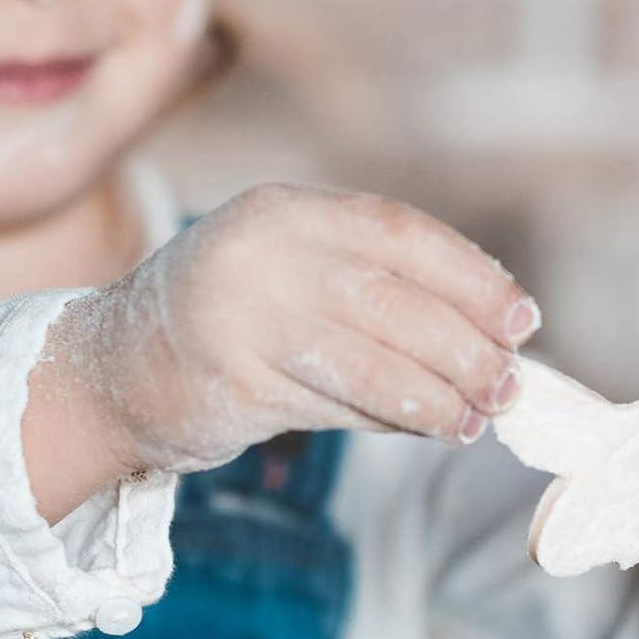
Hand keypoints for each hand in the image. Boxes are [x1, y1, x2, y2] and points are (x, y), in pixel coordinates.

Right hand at [25, 185, 540, 514]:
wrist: (116, 367)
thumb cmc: (231, 319)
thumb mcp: (294, 272)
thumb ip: (374, 290)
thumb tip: (488, 340)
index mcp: (287, 211)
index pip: (399, 233)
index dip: (471, 278)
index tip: (523, 321)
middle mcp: (261, 252)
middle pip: (394, 301)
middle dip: (464, 349)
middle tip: (509, 386)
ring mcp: (239, 317)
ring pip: (370, 362)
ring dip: (437, 398)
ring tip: (476, 419)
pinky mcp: (231, 383)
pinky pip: (335, 406)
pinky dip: (390, 421)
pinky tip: (424, 428)